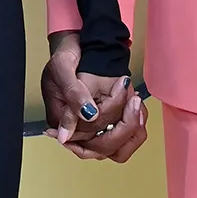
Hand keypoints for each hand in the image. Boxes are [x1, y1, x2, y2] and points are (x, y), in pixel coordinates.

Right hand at [41, 31, 147, 163]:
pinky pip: (126, 137)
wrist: (78, 49)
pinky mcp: (106, 124)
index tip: (122, 94)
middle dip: (125, 125)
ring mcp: (92, 129)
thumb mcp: (63, 67)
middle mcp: (77, 130)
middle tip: (133, 99)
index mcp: (60, 121)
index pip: (87, 138)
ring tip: (136, 101)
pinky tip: (136, 104)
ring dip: (132, 127)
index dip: (108, 122)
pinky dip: (136, 123)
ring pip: (118, 148)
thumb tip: (88, 116)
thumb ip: (74, 93)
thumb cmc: (66, 56)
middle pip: (104, 148)